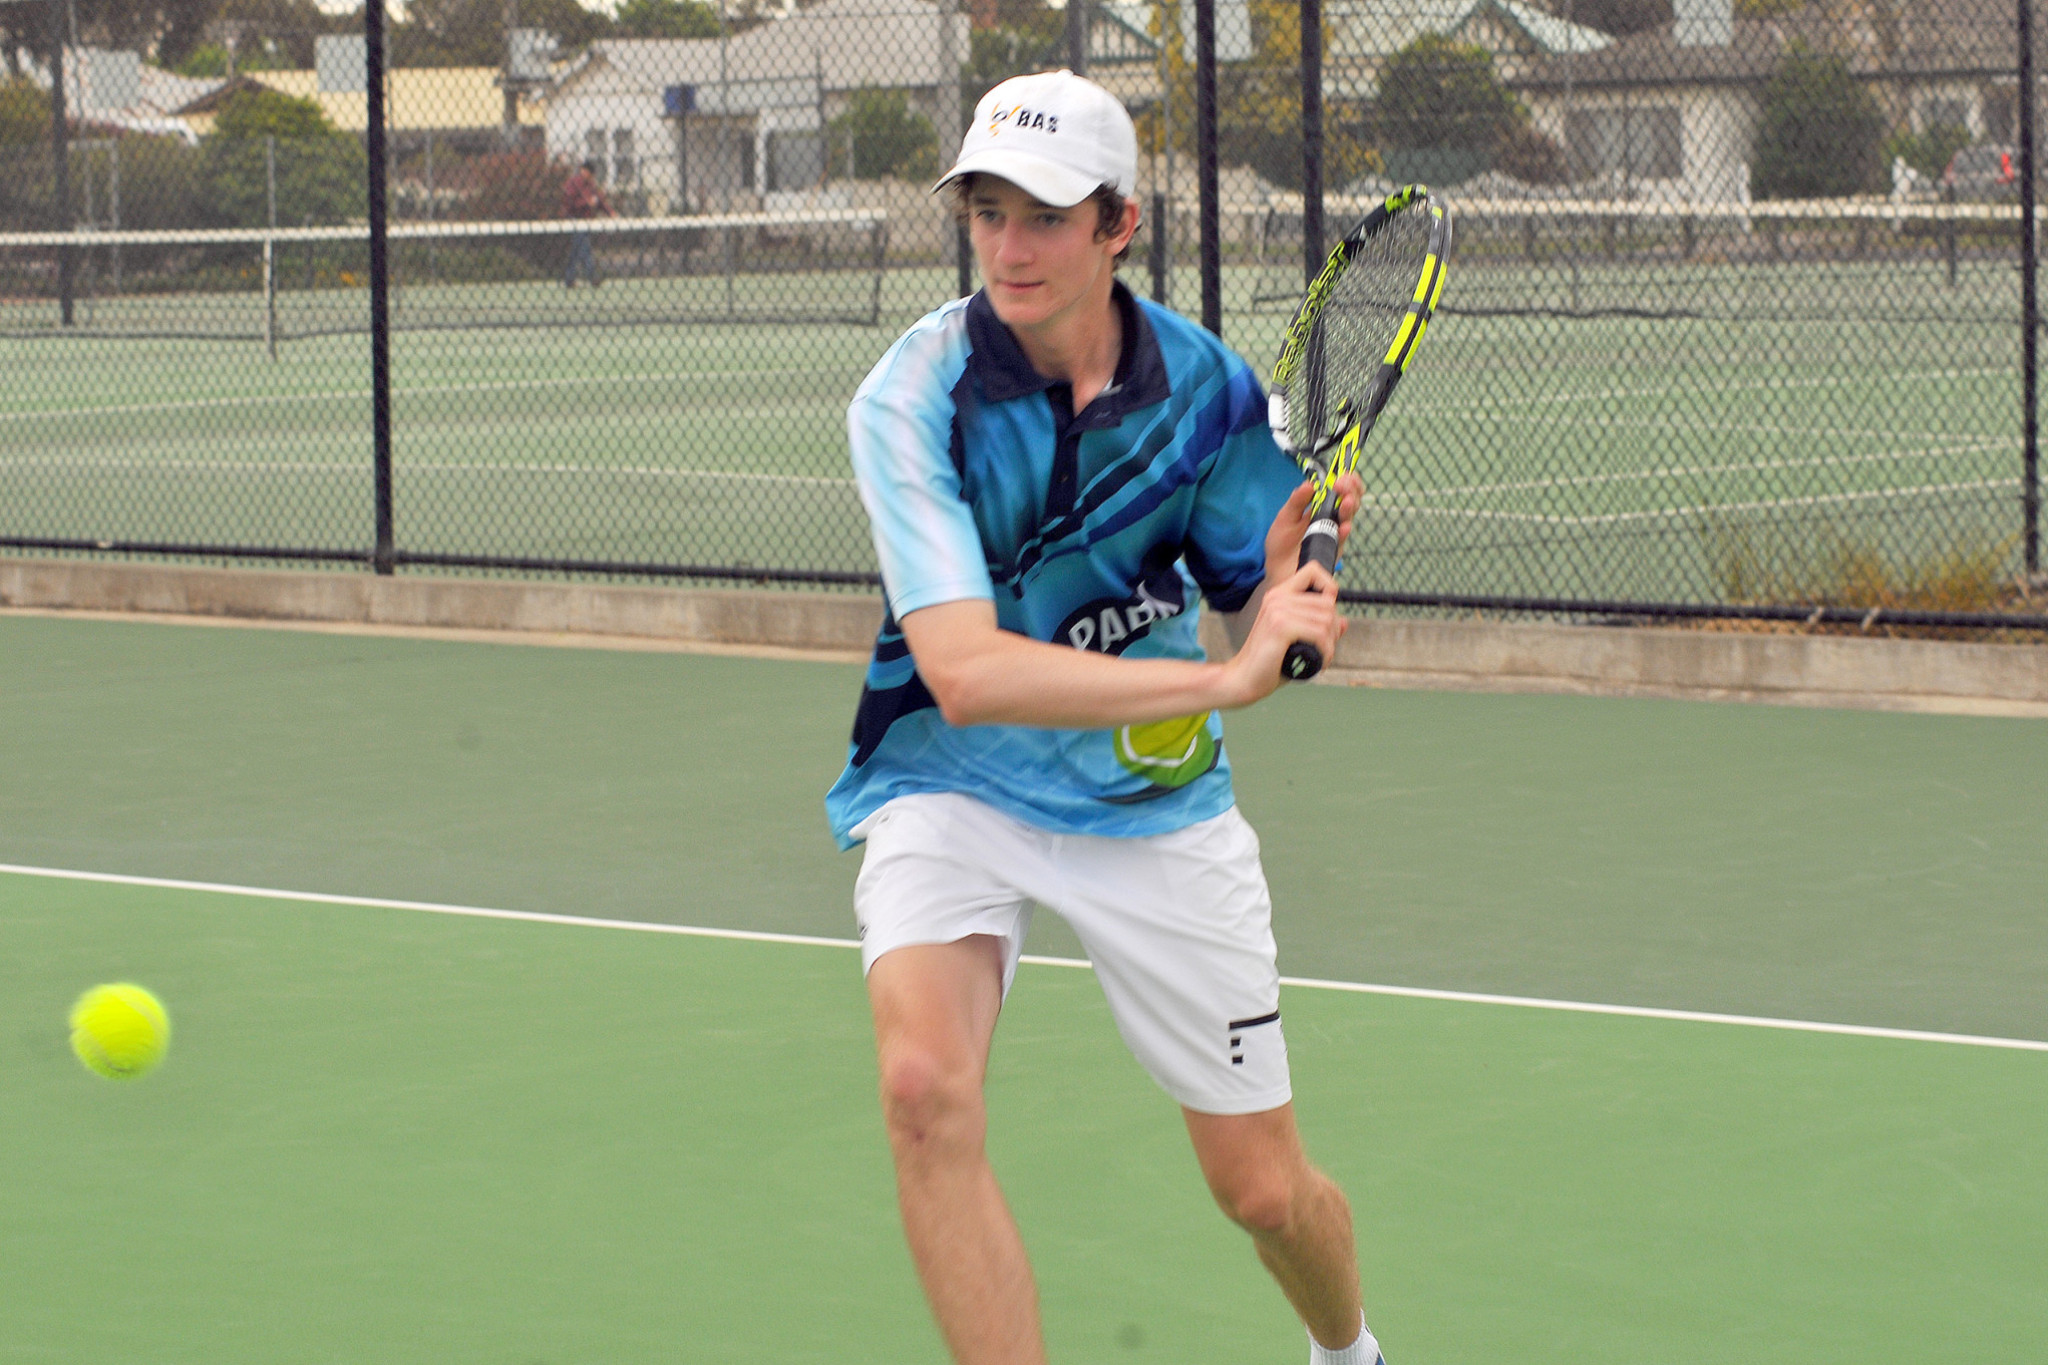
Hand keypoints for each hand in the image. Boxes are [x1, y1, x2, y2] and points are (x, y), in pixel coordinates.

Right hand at [1223, 560, 1346, 703]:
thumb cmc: (1269, 662)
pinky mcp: (1280, 627)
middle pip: (1327, 603)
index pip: (1313, 570)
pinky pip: (1319, 634)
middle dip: (1334, 628)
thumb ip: (1317, 627)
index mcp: (1278, 595)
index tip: (1329, 613)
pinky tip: (1321, 663)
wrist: (1244, 679)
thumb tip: (1344, 622)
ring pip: (1326, 620)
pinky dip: (1326, 651)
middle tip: (1327, 648)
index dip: (1329, 586)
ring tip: (1323, 657)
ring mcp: (1278, 610)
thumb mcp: (1296, 640)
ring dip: (1331, 643)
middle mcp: (1277, 598)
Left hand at [1264, 472, 1364, 582]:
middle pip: (1351, 500)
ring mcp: (1334, 534)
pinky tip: (1343, 527)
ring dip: (1349, 508)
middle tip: (1342, 485)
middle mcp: (1332, 519)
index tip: (1343, 475)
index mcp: (1321, 506)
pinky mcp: (1332, 550)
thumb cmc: (1281, 543)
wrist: (1276, 570)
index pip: (1341, 489)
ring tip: (1346, 502)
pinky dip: (1343, 532)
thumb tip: (1309, 484)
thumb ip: (1297, 501)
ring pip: (1349, 518)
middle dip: (1350, 490)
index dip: (1347, 480)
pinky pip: (1341, 540)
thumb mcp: (1285, 517)